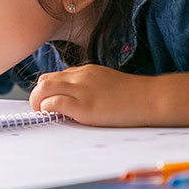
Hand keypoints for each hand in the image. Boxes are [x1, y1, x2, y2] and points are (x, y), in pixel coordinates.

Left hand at [28, 64, 154, 126]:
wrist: (151, 98)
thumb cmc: (133, 95)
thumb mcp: (106, 83)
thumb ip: (89, 86)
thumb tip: (74, 98)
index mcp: (86, 71)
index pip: (55, 76)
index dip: (47, 91)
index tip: (47, 102)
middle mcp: (80, 76)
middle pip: (44, 80)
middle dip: (37, 95)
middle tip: (40, 109)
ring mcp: (82, 90)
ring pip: (44, 88)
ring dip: (37, 102)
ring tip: (42, 114)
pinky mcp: (84, 106)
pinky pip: (54, 103)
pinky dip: (47, 109)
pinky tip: (53, 116)